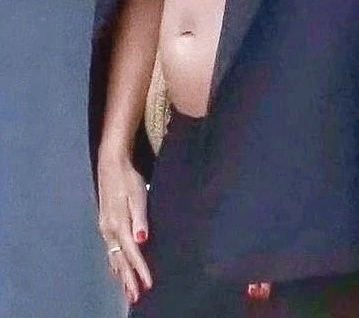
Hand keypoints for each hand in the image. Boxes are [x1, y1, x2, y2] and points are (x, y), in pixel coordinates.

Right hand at [97, 155, 152, 305]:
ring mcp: (105, 227)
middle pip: (120, 260)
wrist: (111, 164)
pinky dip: (115, 263)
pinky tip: (116, 269)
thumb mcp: (138, 195)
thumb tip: (142, 240)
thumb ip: (140, 218)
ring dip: (120, 274)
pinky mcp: (105, 223)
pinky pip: (110, 250)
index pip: (132, 253)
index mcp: (118, 224)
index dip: (140, 269)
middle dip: (128, 279)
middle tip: (135, 298)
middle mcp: (109, 230)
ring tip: (127, 290)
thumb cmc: (128, 178)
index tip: (148, 285)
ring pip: (113, 257)